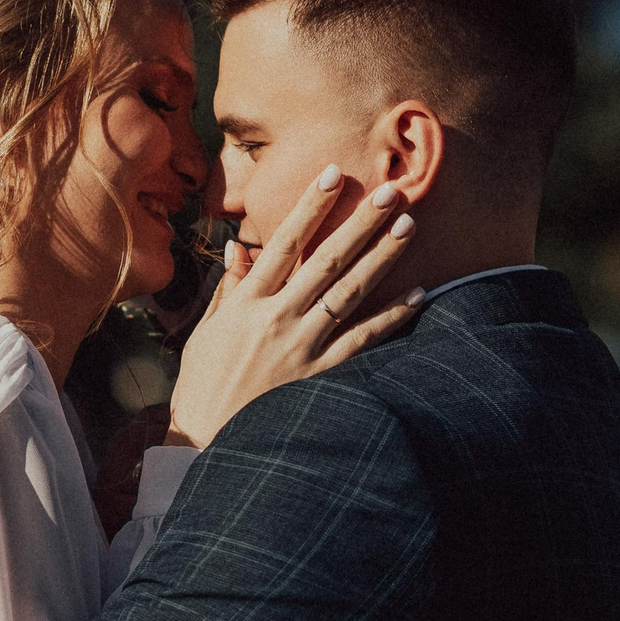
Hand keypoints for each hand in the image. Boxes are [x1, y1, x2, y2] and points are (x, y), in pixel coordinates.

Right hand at [165, 165, 424, 447]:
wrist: (203, 445)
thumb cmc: (202, 388)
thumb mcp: (206, 334)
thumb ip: (229, 291)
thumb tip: (240, 249)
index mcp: (245, 304)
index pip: (283, 243)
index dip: (309, 207)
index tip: (332, 175)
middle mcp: (276, 319)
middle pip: (326, 260)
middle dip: (359, 223)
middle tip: (390, 191)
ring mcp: (300, 347)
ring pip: (349, 292)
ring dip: (381, 257)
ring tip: (407, 226)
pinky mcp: (319, 376)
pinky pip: (362, 341)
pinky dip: (390, 318)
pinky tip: (417, 296)